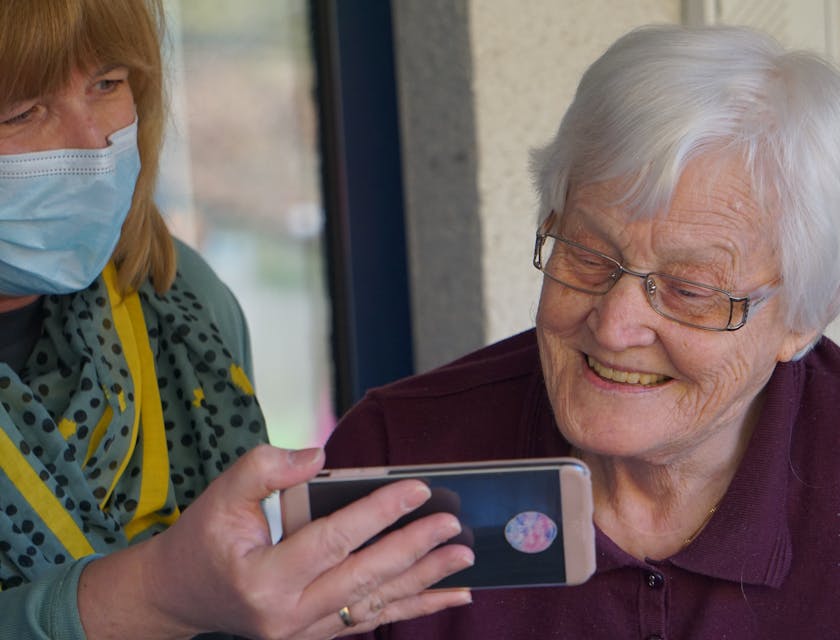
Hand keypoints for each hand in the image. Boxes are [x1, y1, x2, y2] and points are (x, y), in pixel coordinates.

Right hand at [79, 444, 472, 639]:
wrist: (179, 596)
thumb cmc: (202, 540)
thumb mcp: (220, 494)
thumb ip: (266, 467)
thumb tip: (320, 456)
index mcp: (263, 578)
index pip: (333, 540)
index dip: (378, 512)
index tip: (417, 488)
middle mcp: (287, 615)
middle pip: (364, 577)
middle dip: (414, 549)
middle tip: (452, 525)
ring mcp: (303, 632)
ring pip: (374, 604)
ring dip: (424, 582)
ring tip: (463, 561)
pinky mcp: (314, 635)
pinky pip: (369, 620)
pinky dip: (409, 607)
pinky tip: (444, 597)